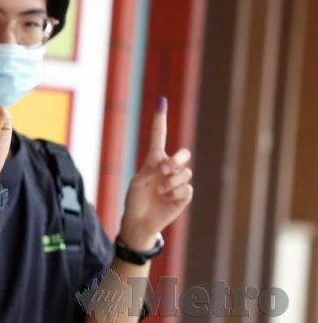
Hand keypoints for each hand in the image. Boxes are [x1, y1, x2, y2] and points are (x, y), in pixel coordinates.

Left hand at [120, 97, 193, 250]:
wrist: (139, 221)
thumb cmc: (135, 200)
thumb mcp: (138, 181)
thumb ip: (152, 169)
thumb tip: (168, 164)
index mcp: (154, 161)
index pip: (159, 137)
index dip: (160, 120)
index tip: (161, 101)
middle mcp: (168, 169)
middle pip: (183, 154)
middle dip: (177, 159)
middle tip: (164, 169)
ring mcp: (177, 182)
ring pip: (184, 173)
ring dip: (170, 182)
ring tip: (159, 191)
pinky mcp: (184, 196)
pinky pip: (187, 189)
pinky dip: (175, 194)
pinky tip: (167, 199)